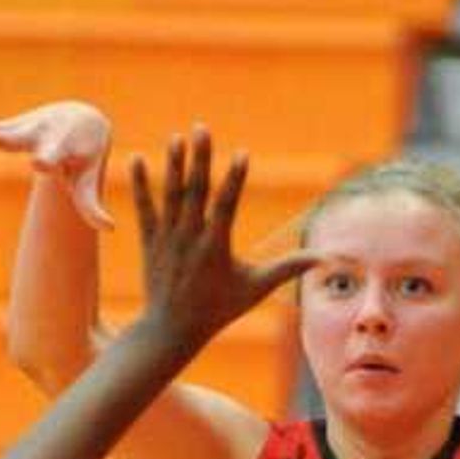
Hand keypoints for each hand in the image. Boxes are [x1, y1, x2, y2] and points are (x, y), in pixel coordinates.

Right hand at [0, 97, 113, 230]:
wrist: (81, 119)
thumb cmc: (85, 156)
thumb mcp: (87, 180)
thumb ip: (93, 206)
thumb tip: (110, 229)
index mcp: (58, 147)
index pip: (51, 154)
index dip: (46, 158)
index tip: (39, 162)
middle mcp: (37, 134)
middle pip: (16, 138)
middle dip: (5, 139)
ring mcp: (19, 131)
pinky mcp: (7, 130)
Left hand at [128, 126, 317, 355]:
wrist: (172, 330)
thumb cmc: (219, 309)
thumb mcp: (256, 289)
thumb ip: (287, 268)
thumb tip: (323, 258)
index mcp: (216, 247)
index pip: (227, 206)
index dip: (235, 179)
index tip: (243, 153)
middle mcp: (189, 239)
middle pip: (196, 191)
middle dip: (200, 158)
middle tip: (201, 128)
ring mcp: (167, 239)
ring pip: (170, 195)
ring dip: (173, 165)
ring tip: (177, 137)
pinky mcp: (149, 242)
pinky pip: (144, 208)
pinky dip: (140, 185)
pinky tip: (137, 159)